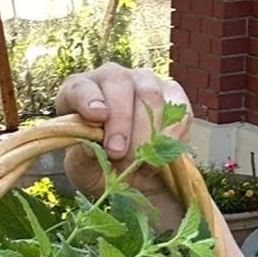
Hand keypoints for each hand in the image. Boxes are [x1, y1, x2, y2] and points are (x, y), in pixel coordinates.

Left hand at [55, 63, 192, 199]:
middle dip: (121, 121)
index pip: (80, 86)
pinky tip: (156, 160)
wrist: (131, 177)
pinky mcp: (174, 96)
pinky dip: (169, 138)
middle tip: (117, 153)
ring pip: (151, 95)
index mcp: (79, 92)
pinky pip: (178, 110)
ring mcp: (146, 83)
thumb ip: (82, 159)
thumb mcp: (82, 171)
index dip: (88, 99)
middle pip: (121, 84)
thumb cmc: (98, 168)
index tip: (96, 117)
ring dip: (144, 134)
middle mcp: (114, 79)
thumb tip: (90, 147)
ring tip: (136, 165)